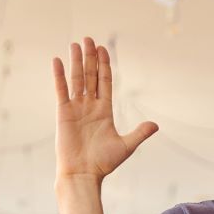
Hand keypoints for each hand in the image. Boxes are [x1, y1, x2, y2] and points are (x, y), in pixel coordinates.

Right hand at [52, 35, 157, 181]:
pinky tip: (58, 60)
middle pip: (90, 76)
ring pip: (77, 79)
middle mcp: (89, 106)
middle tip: (89, 39)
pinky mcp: (63, 113)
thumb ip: (139, 133)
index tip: (103, 48)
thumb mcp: (126, 146)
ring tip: (76, 43)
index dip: (104, 65)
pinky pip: (61, 90)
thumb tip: (155, 125)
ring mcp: (75, 108)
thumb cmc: (103, 163)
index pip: (104, 82)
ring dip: (76, 61)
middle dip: (90, 57)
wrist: (83, 174)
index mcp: (104, 111)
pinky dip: (59, 75)